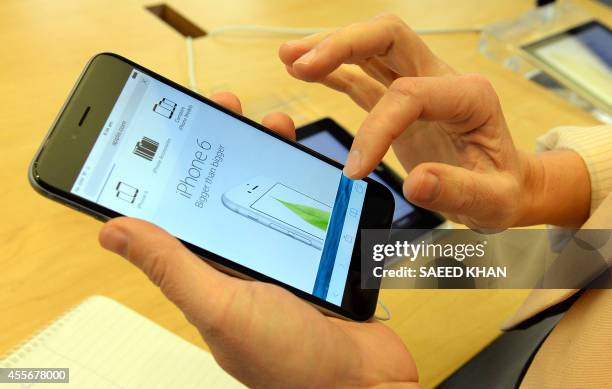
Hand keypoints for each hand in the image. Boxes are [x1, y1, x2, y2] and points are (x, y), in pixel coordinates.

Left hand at [99, 91, 418, 388]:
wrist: (366, 382)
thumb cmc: (292, 362)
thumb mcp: (222, 307)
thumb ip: (174, 267)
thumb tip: (115, 230)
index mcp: (210, 273)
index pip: (179, 211)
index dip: (171, 166)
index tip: (171, 123)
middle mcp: (242, 261)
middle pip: (226, 192)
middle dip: (225, 145)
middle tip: (226, 108)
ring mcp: (284, 256)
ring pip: (271, 193)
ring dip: (269, 156)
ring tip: (274, 125)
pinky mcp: (319, 254)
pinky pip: (310, 207)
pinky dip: (310, 180)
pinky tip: (313, 161)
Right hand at [279, 14, 582, 228]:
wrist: (506, 184)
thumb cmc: (501, 189)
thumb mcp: (492, 201)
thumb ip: (458, 191)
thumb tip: (416, 183)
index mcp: (469, 96)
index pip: (409, 94)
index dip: (376, 130)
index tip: (355, 171)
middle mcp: (443, 78)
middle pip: (388, 37)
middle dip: (342, 45)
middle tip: (302, 63)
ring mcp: (420, 84)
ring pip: (371, 47)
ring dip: (330, 48)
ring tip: (291, 58)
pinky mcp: (402, 99)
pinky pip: (364, 75)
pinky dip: (334, 71)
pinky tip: (307, 71)